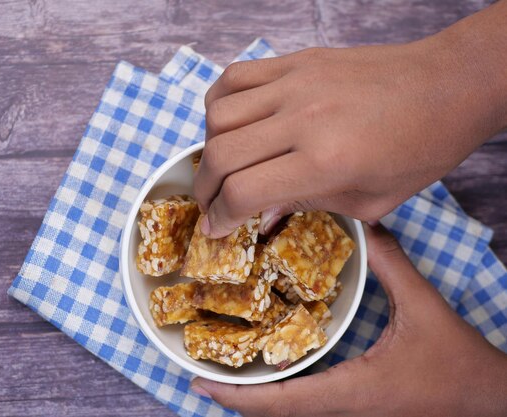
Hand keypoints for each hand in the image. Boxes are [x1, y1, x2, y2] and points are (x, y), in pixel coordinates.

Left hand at [190, 224, 506, 416]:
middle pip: (275, 411)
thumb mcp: (423, 307)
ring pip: (289, 410)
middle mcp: (341, 407)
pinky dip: (281, 389)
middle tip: (200, 371)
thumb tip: (365, 227)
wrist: (488, 399)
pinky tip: (270, 368)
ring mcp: (348, 409)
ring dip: (256, 394)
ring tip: (224, 368)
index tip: (200, 383)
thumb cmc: (457, 364)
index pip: (282, 402)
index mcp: (350, 391)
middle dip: (236, 395)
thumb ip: (391, 265)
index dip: (237, 396)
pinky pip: (308, 402)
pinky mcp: (356, 405)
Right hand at [194, 2, 506, 237]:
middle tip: (210, 203)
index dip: (220, 217)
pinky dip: (219, 104)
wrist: (448, 85)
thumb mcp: (369, 201)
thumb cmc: (419, 149)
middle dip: (205, 189)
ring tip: (223, 164)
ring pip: (217, 114)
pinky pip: (235, 77)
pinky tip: (229, 123)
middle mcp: (302, 119)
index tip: (216, 228)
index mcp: (325, 161)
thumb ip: (306, 206)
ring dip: (209, 146)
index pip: (243, 192)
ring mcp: (296, 82)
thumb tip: (260, 211)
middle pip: (220, 155)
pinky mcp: (297, 61)